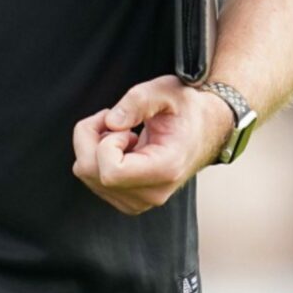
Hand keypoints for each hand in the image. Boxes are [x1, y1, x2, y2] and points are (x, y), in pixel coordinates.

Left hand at [71, 76, 232, 215]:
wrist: (205, 130)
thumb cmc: (186, 109)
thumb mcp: (166, 91)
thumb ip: (138, 101)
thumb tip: (111, 122)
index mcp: (165, 169)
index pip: (110, 173)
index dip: (106, 142)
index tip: (125, 127)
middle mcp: (152, 194)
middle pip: (91, 172)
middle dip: (90, 137)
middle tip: (114, 119)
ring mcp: (140, 201)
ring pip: (87, 175)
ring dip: (93, 145)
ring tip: (122, 131)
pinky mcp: (129, 200)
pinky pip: (92, 178)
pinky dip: (96, 156)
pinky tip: (120, 145)